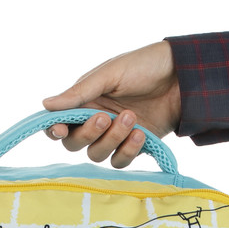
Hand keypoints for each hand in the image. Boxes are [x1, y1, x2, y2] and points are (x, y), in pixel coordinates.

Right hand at [42, 41, 180, 167]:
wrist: (183, 77)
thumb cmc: (144, 66)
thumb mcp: (110, 74)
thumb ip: (78, 93)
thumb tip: (45, 104)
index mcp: (85, 101)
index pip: (59, 124)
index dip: (55, 131)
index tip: (59, 130)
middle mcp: (95, 120)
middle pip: (74, 144)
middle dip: (87, 134)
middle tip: (105, 117)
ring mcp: (114, 135)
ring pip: (97, 154)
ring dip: (112, 139)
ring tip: (132, 118)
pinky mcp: (133, 146)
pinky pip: (120, 161)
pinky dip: (128, 151)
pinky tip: (140, 134)